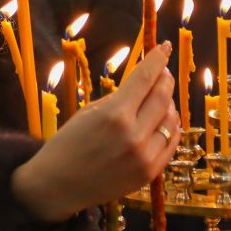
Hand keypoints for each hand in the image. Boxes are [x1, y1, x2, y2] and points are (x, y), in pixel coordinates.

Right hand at [11, 41, 179, 222]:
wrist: (58, 185)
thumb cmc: (67, 143)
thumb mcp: (88, 111)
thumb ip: (119, 98)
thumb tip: (144, 83)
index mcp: (114, 114)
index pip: (144, 78)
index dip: (157, 59)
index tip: (164, 46)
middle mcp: (134, 134)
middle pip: (163, 97)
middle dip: (165, 78)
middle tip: (163, 71)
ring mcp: (145, 156)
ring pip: (171, 120)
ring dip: (168, 103)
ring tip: (159, 98)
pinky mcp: (150, 172)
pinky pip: (171, 143)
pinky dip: (170, 127)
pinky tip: (163, 120)